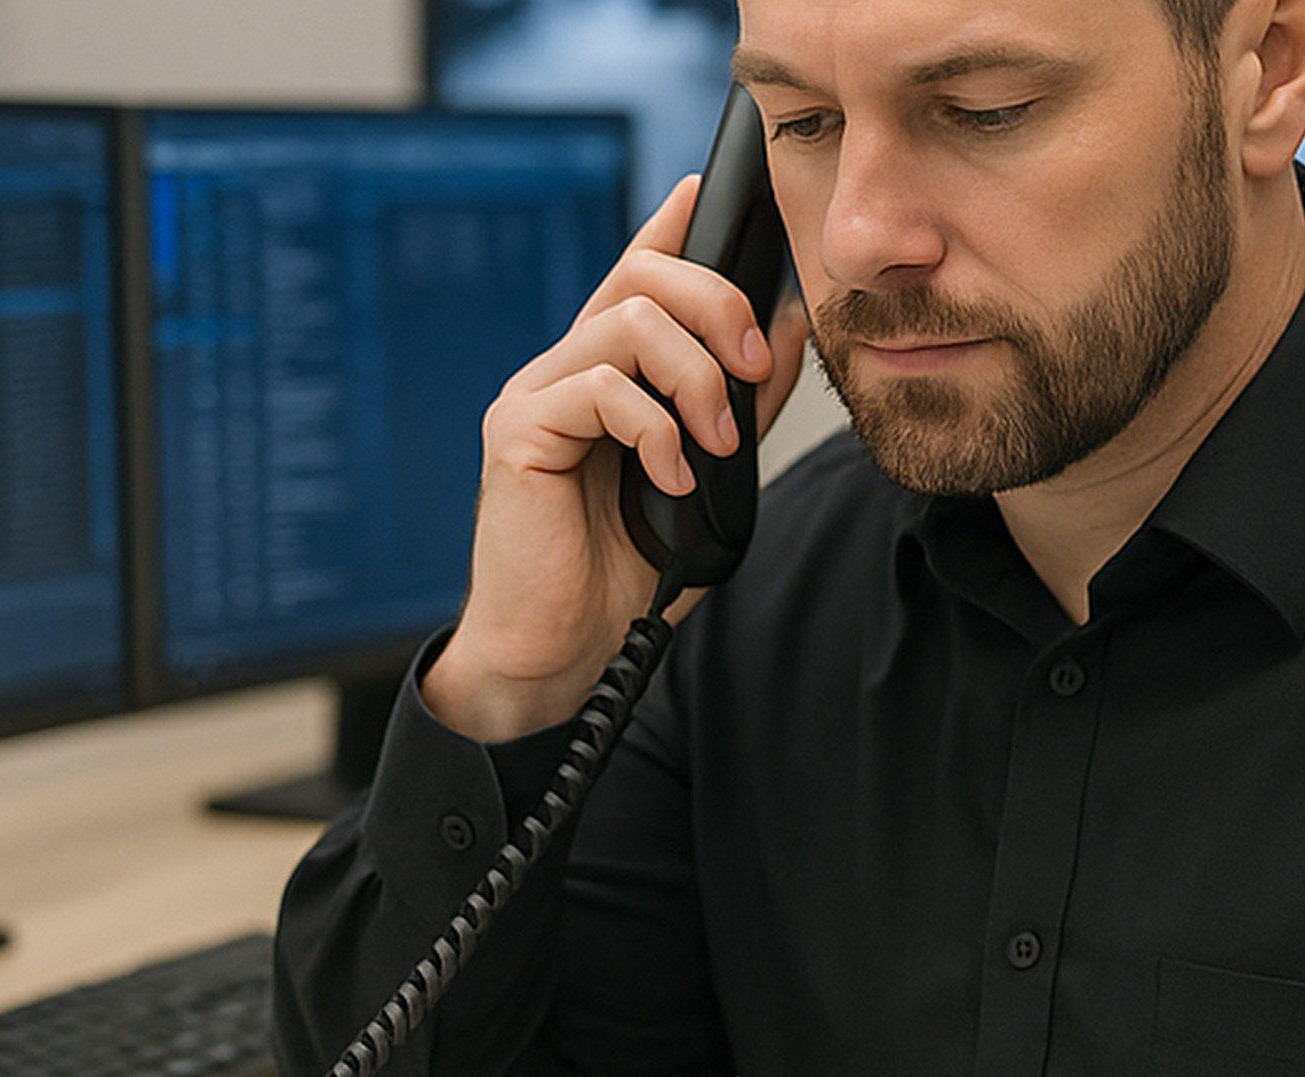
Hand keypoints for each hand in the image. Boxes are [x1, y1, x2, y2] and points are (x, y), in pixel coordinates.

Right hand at [424, 174, 810, 743]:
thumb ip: (737, 410)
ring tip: (714, 445)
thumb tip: (786, 338)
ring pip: (628, 322)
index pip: (632, 271)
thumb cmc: (620, 577)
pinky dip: (657, 431)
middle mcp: (563, 372)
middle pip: (641, 274)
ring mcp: (534, 398)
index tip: (708, 193)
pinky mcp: (518, 434)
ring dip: (696, 378)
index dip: (671, 225)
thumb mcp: (704, 483)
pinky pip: (602, 389)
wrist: (560, 655)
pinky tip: (670, 479)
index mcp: (603, 375)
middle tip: (754, 367)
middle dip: (718, 305)